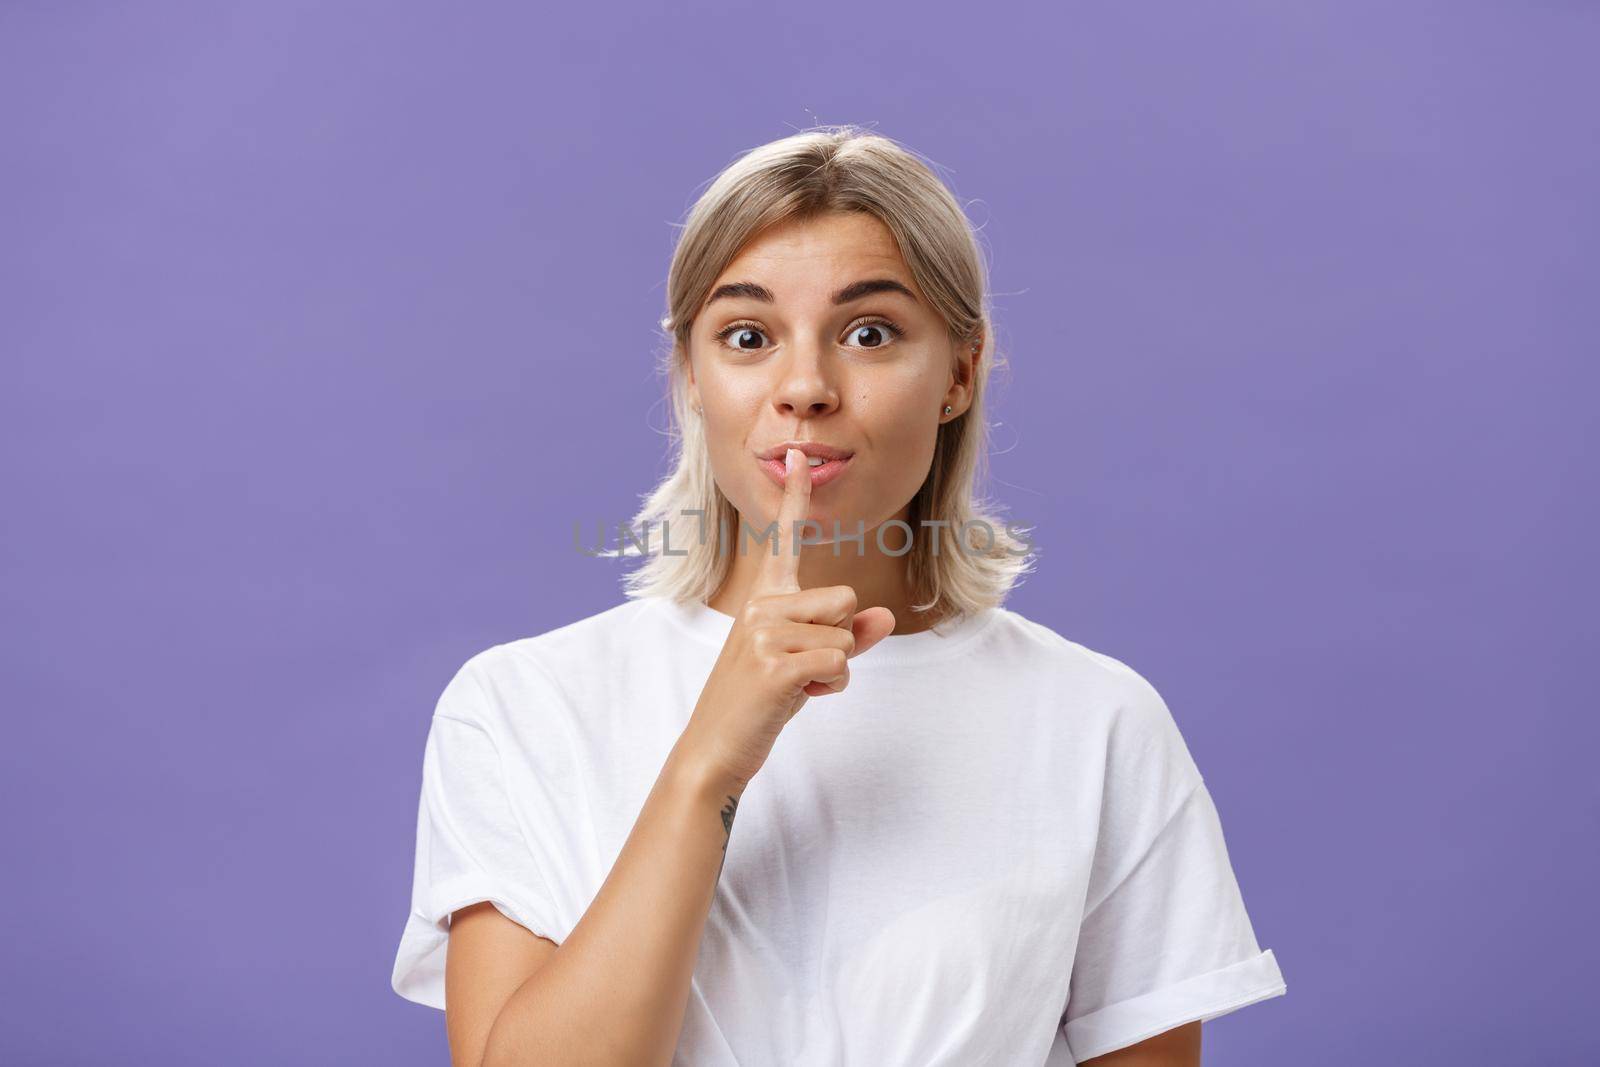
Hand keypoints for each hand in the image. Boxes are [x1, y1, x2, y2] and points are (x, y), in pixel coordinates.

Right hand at [678, 448, 895, 791]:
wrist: (715, 746)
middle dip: (838, 642)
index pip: (783, 539)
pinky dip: (829, 688)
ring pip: (844, 638)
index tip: (797, 454)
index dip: (795, 497)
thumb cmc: (760, 701)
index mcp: (765, 597)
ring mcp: (762, 632)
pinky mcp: (772, 663)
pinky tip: (797, 698)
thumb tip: (886, 616)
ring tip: (793, 685)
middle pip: (843, 600)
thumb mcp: (805, 662)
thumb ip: (847, 637)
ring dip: (832, 671)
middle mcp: (760, 605)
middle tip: (799, 669)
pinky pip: (838, 664)